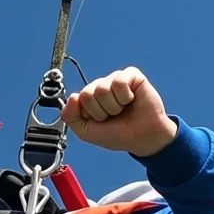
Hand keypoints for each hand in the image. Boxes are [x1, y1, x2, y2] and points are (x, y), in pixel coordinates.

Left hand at [61, 67, 176, 157]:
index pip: (76, 100)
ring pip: (102, 90)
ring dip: (114, 107)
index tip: (100, 121)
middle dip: (100, 112)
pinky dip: (125, 97)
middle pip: (87, 94)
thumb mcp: (86, 132)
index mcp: (89, 97)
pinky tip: (132, 100)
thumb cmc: (117, 134)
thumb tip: (73, 96)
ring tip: (123, 109)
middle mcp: (101, 85)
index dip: (88, 115)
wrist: (143, 139)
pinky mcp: (131, 75)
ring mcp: (115, 79)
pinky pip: (119, 83)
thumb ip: (70, 117)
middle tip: (113, 116)